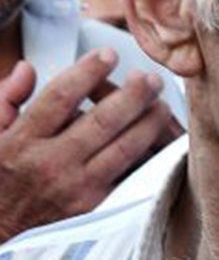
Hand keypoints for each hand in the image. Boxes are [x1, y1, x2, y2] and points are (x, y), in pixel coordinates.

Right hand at [0, 54, 181, 240]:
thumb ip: (6, 97)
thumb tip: (28, 68)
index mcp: (22, 139)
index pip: (60, 97)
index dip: (87, 72)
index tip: (108, 54)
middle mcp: (51, 163)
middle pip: (101, 122)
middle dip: (132, 96)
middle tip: (151, 78)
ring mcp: (76, 187)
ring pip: (123, 150)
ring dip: (148, 125)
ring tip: (162, 104)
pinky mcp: (94, 206)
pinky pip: (127, 177)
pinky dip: (147, 158)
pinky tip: (162, 141)